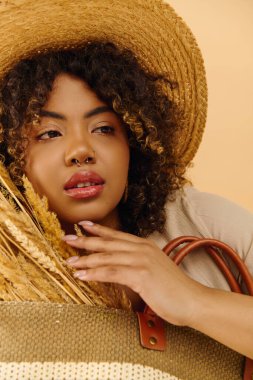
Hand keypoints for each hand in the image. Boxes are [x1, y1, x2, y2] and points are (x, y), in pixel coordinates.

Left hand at [63, 221, 205, 325]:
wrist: (192, 300)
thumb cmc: (173, 289)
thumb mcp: (154, 270)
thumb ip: (137, 265)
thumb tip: (120, 267)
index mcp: (145, 246)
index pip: (117, 235)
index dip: (99, 230)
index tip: (83, 225)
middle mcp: (142, 249)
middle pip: (108, 242)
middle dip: (86, 240)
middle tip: (67, 238)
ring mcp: (141, 260)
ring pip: (107, 257)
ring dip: (86, 260)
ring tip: (70, 262)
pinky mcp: (141, 274)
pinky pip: (112, 272)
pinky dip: (95, 273)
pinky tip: (82, 276)